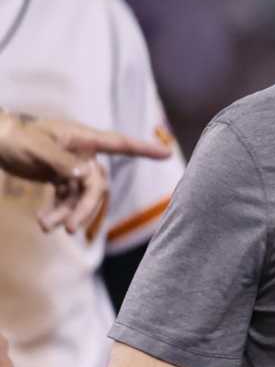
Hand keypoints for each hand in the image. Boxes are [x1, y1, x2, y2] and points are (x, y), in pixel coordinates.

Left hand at [0, 113, 170, 234]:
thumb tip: (86, 175)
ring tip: (47, 227)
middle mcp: (83, 153)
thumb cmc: (15, 137)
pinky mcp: (59, 177)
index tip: (168, 153)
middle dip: (85, 208)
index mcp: (82, 139)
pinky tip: (44, 223)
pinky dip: (57, 211)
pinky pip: (66, 198)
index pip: (120, 144)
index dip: (145, 149)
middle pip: (97, 184)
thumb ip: (61, 161)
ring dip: (68, 213)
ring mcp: (71, 166)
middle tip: (71, 229)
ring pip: (81, 195)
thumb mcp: (36, 147)